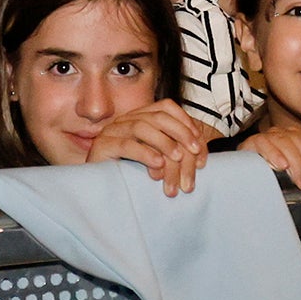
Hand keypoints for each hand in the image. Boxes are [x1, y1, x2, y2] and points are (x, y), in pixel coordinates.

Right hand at [86, 100, 216, 195]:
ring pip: (142, 127)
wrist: (101, 192)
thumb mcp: (157, 158)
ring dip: (164, 142)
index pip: (166, 107)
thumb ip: (173, 150)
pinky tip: (158, 164)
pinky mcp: (101, 147)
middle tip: (194, 151)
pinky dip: (145, 152)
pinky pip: (126, 144)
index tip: (199, 143)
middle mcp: (125, 120)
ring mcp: (112, 132)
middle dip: (180, 132)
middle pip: (157, 116)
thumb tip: (199, 150)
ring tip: (177, 158)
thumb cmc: (131, 175)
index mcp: (138, 117)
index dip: (185, 121)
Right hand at [240, 125, 300, 193]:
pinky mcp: (254, 141)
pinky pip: (266, 143)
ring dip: (298, 165)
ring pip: (288, 144)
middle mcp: (286, 133)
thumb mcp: (298, 170)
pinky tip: (281, 166)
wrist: (246, 172)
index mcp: (299, 137)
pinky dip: (275, 154)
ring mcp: (270, 136)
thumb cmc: (275, 173)